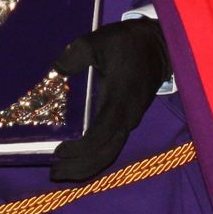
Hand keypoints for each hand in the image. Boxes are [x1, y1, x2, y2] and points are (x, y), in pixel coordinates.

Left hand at [50, 18, 170, 182]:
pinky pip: (113, 145)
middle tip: (53, 172)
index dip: (79, 151)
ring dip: (87, 166)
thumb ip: (75, 55)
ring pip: (110, 153)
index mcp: (119, 102)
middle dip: (80, 167)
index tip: (57, 152)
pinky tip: (80, 158)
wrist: (158, 44)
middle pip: (105, 154)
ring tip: (62, 171)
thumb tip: (57, 70)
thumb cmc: (127, 42)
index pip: (99, 138)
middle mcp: (127, 118)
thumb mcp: (98, 41)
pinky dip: (96, 156)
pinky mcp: (130, 119)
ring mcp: (130, 120)